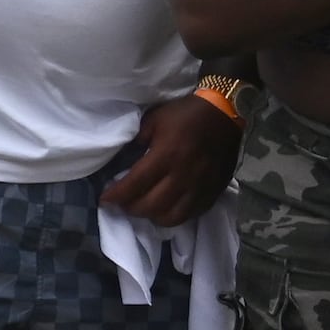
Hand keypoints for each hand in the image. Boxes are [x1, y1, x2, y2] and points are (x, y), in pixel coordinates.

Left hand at [101, 93, 241, 226]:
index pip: (135, 184)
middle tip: (123, 203)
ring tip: (144, 208)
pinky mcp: (213, 192)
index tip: (105, 199)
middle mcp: (183, 175)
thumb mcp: (154, 119)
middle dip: (131, 208)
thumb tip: (124, 160)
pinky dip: (174, 216)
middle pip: (151, 205)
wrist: (224, 113)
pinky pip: (191, 215)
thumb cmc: (186, 113)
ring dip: (152, 216)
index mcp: (167, 155)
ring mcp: (200, 187)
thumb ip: (137, 140)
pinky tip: (165, 209)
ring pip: (172, 217)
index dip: (116, 195)